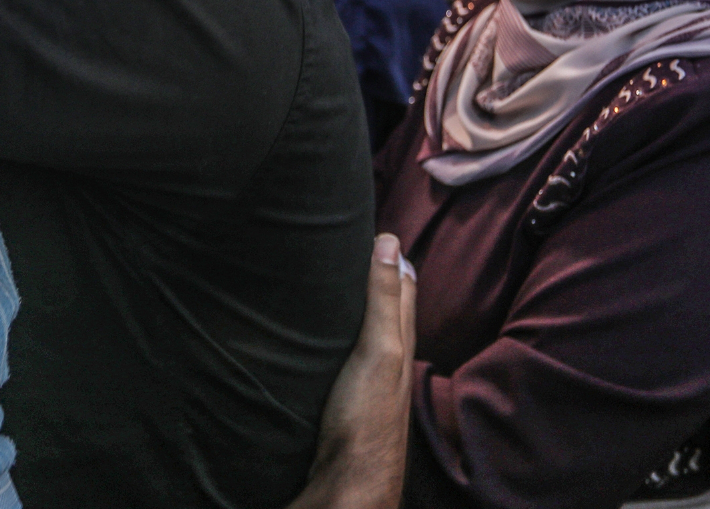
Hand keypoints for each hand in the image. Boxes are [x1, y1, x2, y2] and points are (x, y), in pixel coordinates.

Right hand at [286, 233, 416, 508]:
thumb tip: (390, 241)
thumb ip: (383, 300)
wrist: (348, 485)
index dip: (389, 255)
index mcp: (399, 341)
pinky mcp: (340, 400)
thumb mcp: (378, 351)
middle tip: (343, 244)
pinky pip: (336, 357)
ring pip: (358, 333)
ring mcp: (363, 381)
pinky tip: (309, 338)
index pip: (401, 285)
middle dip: (369, 276)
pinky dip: (328, 339)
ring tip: (321, 280)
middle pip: (382, 308)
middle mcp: (385, 358)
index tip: (370, 225)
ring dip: (346, 308)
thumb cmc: (366, 420)